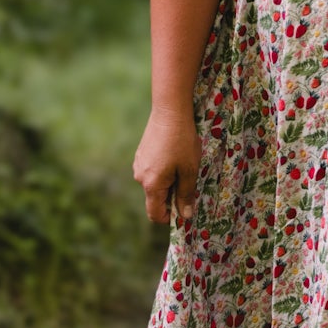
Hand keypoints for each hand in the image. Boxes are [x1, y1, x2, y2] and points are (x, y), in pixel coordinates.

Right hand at [133, 109, 201, 225]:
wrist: (170, 111)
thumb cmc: (182, 141)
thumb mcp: (189, 170)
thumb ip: (186, 195)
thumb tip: (185, 216)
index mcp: (151, 185)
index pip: (155, 214)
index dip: (170, 216)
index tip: (185, 206)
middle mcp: (140, 177)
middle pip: (156, 198)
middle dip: (172, 195)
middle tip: (188, 178)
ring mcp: (138, 164)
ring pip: (155, 183)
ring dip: (169, 181)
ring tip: (182, 163)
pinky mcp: (141, 154)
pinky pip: (152, 171)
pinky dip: (163, 170)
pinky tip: (174, 154)